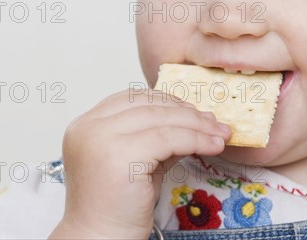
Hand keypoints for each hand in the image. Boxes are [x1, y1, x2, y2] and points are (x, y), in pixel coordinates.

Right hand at [48, 88, 230, 238]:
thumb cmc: (118, 207)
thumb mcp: (140, 160)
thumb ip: (159, 137)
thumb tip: (195, 120)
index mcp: (86, 125)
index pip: (131, 99)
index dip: (166, 101)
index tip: (193, 112)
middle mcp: (89, 127)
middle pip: (148, 104)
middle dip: (186, 112)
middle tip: (214, 123)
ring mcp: (101, 139)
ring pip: (161, 119)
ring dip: (197, 125)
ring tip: (219, 135)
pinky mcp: (120, 156)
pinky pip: (168, 139)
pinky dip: (195, 140)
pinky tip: (212, 146)